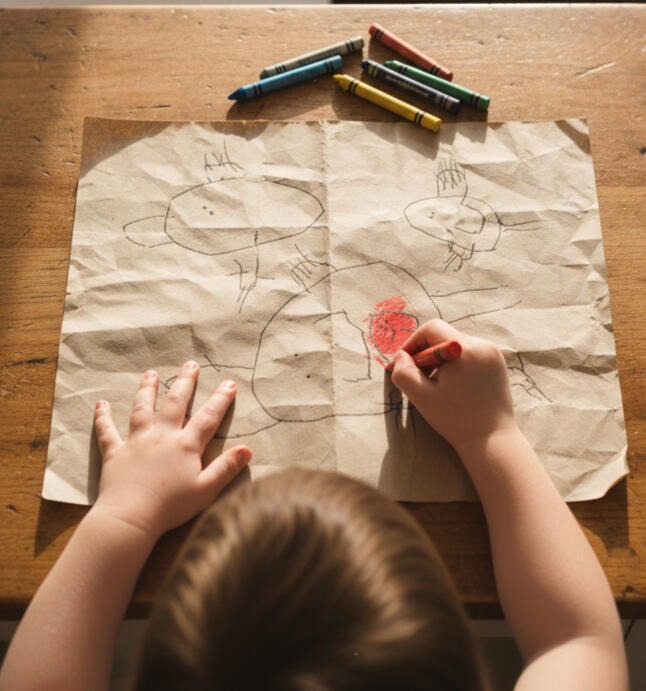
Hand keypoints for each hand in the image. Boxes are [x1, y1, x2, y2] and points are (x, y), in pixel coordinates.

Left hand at [92, 362, 251, 538]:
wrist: (131, 517)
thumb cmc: (171, 507)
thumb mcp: (207, 489)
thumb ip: (227, 468)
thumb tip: (248, 449)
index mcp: (186, 445)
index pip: (208, 417)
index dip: (221, 400)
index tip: (229, 383)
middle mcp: (162, 436)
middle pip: (175, 403)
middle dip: (185, 382)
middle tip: (191, 364)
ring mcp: (136, 442)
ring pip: (142, 409)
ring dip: (147, 390)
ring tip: (151, 374)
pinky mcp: (115, 453)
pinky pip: (107, 431)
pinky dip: (103, 417)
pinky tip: (101, 404)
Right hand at [388, 320, 516, 454]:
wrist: (491, 439)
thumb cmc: (455, 419)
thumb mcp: (420, 396)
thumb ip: (403, 372)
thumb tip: (401, 356)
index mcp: (464, 349)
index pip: (431, 329)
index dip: (412, 343)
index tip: (403, 363)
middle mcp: (482, 345)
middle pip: (443, 336)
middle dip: (425, 354)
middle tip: (417, 378)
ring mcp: (493, 354)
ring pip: (455, 346)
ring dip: (440, 360)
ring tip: (435, 385)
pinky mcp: (497, 364)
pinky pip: (469, 354)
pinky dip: (455, 365)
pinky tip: (453, 387)